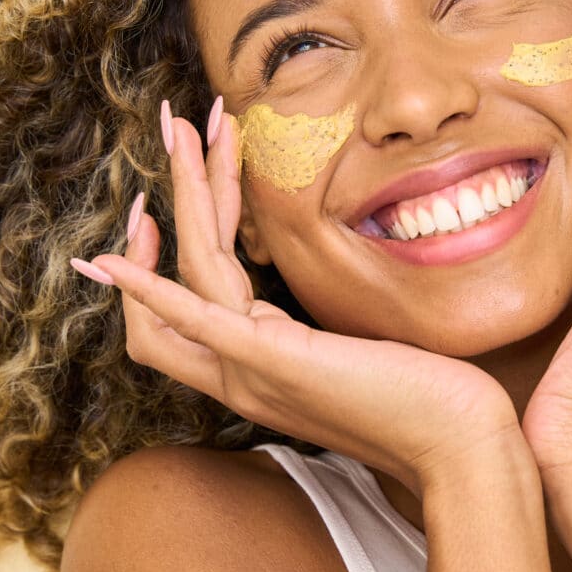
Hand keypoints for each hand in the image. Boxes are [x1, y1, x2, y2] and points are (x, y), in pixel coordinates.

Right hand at [74, 107, 524, 498]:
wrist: (458, 447)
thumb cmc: (426, 399)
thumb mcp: (360, 356)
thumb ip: (328, 336)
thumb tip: (339, 304)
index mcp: (259, 365)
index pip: (189, 300)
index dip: (175, 243)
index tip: (188, 184)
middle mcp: (241, 373)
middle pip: (173, 281)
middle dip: (176, 194)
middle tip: (175, 124)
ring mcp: (251, 371)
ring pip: (188, 272)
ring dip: (184, 192)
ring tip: (183, 127)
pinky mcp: (273, 364)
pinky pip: (196, 318)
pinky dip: (149, 288)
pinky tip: (113, 259)